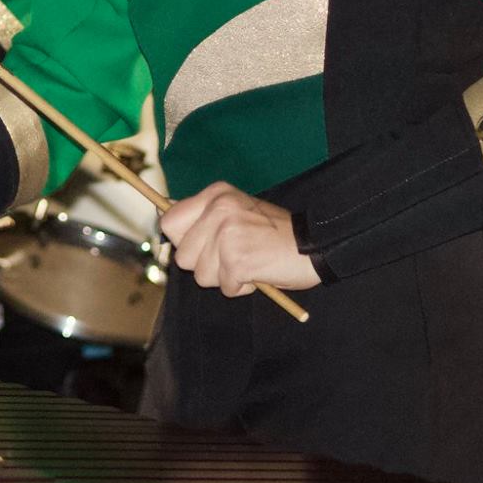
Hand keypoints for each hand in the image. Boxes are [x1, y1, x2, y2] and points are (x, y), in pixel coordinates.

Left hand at [159, 182, 321, 298]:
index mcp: (215, 195)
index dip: (182, 242)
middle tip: (233, 257)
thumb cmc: (273, 234)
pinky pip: (225, 287)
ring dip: (224, 277)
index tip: (201, 248)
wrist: (314, 244)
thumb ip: (204, 218)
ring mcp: (227, 235)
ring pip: (201, 275)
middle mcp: (218, 210)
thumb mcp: (235, 211)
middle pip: (183, 256)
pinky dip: (241, 287)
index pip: (169, 222)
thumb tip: (167, 227)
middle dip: (205, 265)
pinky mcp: (238, 260)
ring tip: (248, 262)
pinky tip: (258, 272)